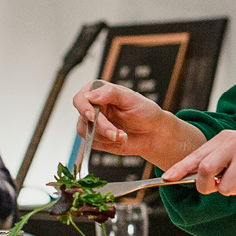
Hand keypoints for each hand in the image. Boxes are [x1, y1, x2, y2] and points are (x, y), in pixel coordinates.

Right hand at [71, 80, 201, 168]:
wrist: (153, 133)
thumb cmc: (145, 112)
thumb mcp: (131, 98)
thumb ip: (111, 94)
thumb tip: (90, 95)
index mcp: (100, 92)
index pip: (81, 98)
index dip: (83, 107)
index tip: (93, 116)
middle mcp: (94, 107)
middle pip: (83, 117)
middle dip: (101, 127)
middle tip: (116, 132)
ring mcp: (94, 124)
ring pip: (85, 132)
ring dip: (105, 136)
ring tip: (123, 135)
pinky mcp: (97, 138)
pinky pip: (92, 143)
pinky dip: (107, 143)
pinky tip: (121, 139)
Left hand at [164, 130, 235, 201]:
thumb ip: (217, 160)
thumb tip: (192, 177)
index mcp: (225, 138)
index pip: (196, 155)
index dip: (179, 169)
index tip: (166, 179)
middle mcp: (234, 145)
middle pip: (204, 172)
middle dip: (206, 186)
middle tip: (215, 187)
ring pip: (224, 188)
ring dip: (233, 191)